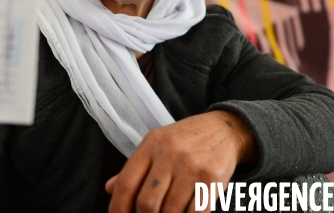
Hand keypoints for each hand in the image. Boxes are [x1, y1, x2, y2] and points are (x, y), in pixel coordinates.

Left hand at [105, 110, 257, 212]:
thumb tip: (110, 188)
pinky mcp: (212, 177)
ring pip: (171, 211)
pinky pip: (195, 212)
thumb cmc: (186, 140)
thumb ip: (135, 168)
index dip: (118, 208)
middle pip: (147, 202)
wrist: (224, 128)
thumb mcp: (158, 144)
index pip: (127, 183)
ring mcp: (192, 165)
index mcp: (151, 144)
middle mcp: (170, 153)